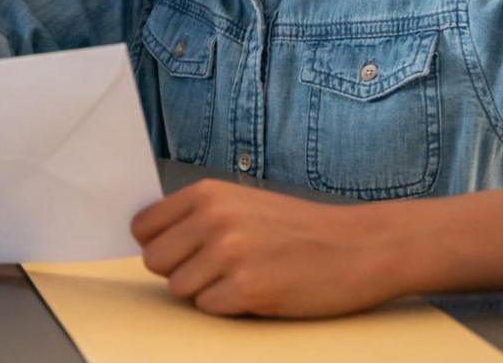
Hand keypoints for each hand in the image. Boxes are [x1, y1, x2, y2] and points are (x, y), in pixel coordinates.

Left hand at [131, 180, 405, 317]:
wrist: (360, 246)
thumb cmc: (300, 229)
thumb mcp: (242, 204)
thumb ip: (197, 218)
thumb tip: (150, 242)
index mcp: (208, 194)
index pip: (143, 227)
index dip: (159, 245)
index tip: (180, 252)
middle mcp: (214, 219)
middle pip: (155, 261)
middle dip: (180, 272)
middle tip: (217, 269)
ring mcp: (230, 254)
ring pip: (180, 289)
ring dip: (207, 291)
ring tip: (245, 276)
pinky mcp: (248, 288)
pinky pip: (209, 309)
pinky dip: (230, 307)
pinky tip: (260, 290)